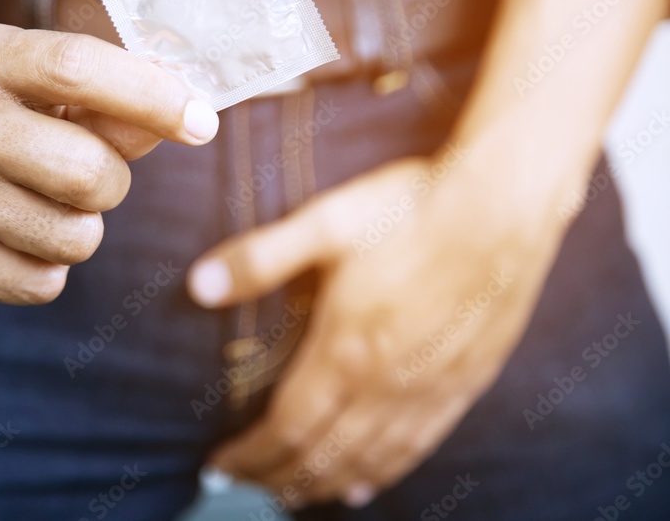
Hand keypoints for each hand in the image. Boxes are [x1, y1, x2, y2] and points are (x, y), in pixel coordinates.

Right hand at [0, 25, 218, 302]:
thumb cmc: (12, 101)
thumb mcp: (53, 79)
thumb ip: (120, 100)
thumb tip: (193, 121)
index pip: (75, 69)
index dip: (151, 96)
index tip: (202, 122)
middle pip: (86, 173)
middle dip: (113, 180)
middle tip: (91, 170)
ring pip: (74, 239)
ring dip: (82, 225)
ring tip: (45, 198)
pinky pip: (42, 284)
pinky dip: (48, 264)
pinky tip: (15, 229)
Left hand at [188, 147, 566, 506]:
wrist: (503, 207)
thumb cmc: (410, 210)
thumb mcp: (324, 223)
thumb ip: (259, 259)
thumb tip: (196, 285)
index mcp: (347, 352)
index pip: (286, 428)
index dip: (249, 456)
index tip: (218, 466)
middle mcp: (387, 384)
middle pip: (324, 454)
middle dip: (279, 476)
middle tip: (247, 487)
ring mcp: (430, 388)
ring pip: (370, 459)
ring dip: (326, 482)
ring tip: (295, 495)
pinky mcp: (465, 381)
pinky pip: (417, 445)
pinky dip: (383, 472)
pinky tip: (368, 482)